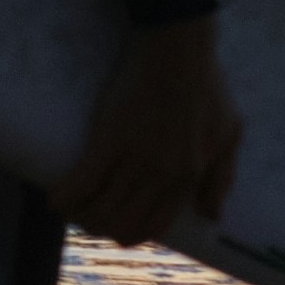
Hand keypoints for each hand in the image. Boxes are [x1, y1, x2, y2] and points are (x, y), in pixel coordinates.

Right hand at [59, 11, 240, 243]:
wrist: (178, 51)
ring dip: (83, 216)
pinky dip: (66, 196)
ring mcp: (133, 160)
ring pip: (102, 208)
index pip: (155, 225)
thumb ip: (222, 178)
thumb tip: (211, 216)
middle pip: (123, 222)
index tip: (117, 230)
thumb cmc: (207, 87)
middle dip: (103, 228)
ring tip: (71, 210)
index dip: (132, 234)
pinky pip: (82, 181)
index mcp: (187, 178)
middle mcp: (160, 177)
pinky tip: (55, 200)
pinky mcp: (108, 140)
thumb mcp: (229, 135)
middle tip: (90, 219)